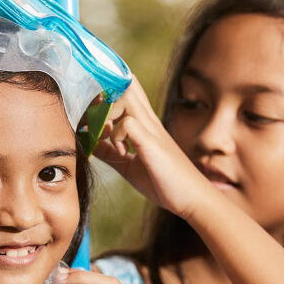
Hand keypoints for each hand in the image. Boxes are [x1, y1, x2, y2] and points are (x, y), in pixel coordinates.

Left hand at [93, 77, 210, 219]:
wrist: (192, 199)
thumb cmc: (164, 182)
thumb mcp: (129, 165)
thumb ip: (110, 152)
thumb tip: (90, 143)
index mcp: (144, 123)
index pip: (127, 90)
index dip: (107, 91)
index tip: (92, 112)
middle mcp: (148, 120)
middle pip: (125, 84)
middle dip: (101, 97)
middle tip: (92, 122)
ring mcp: (151, 130)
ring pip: (125, 96)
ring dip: (107, 113)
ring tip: (105, 135)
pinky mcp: (152, 144)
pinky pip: (127, 124)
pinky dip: (116, 136)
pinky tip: (121, 152)